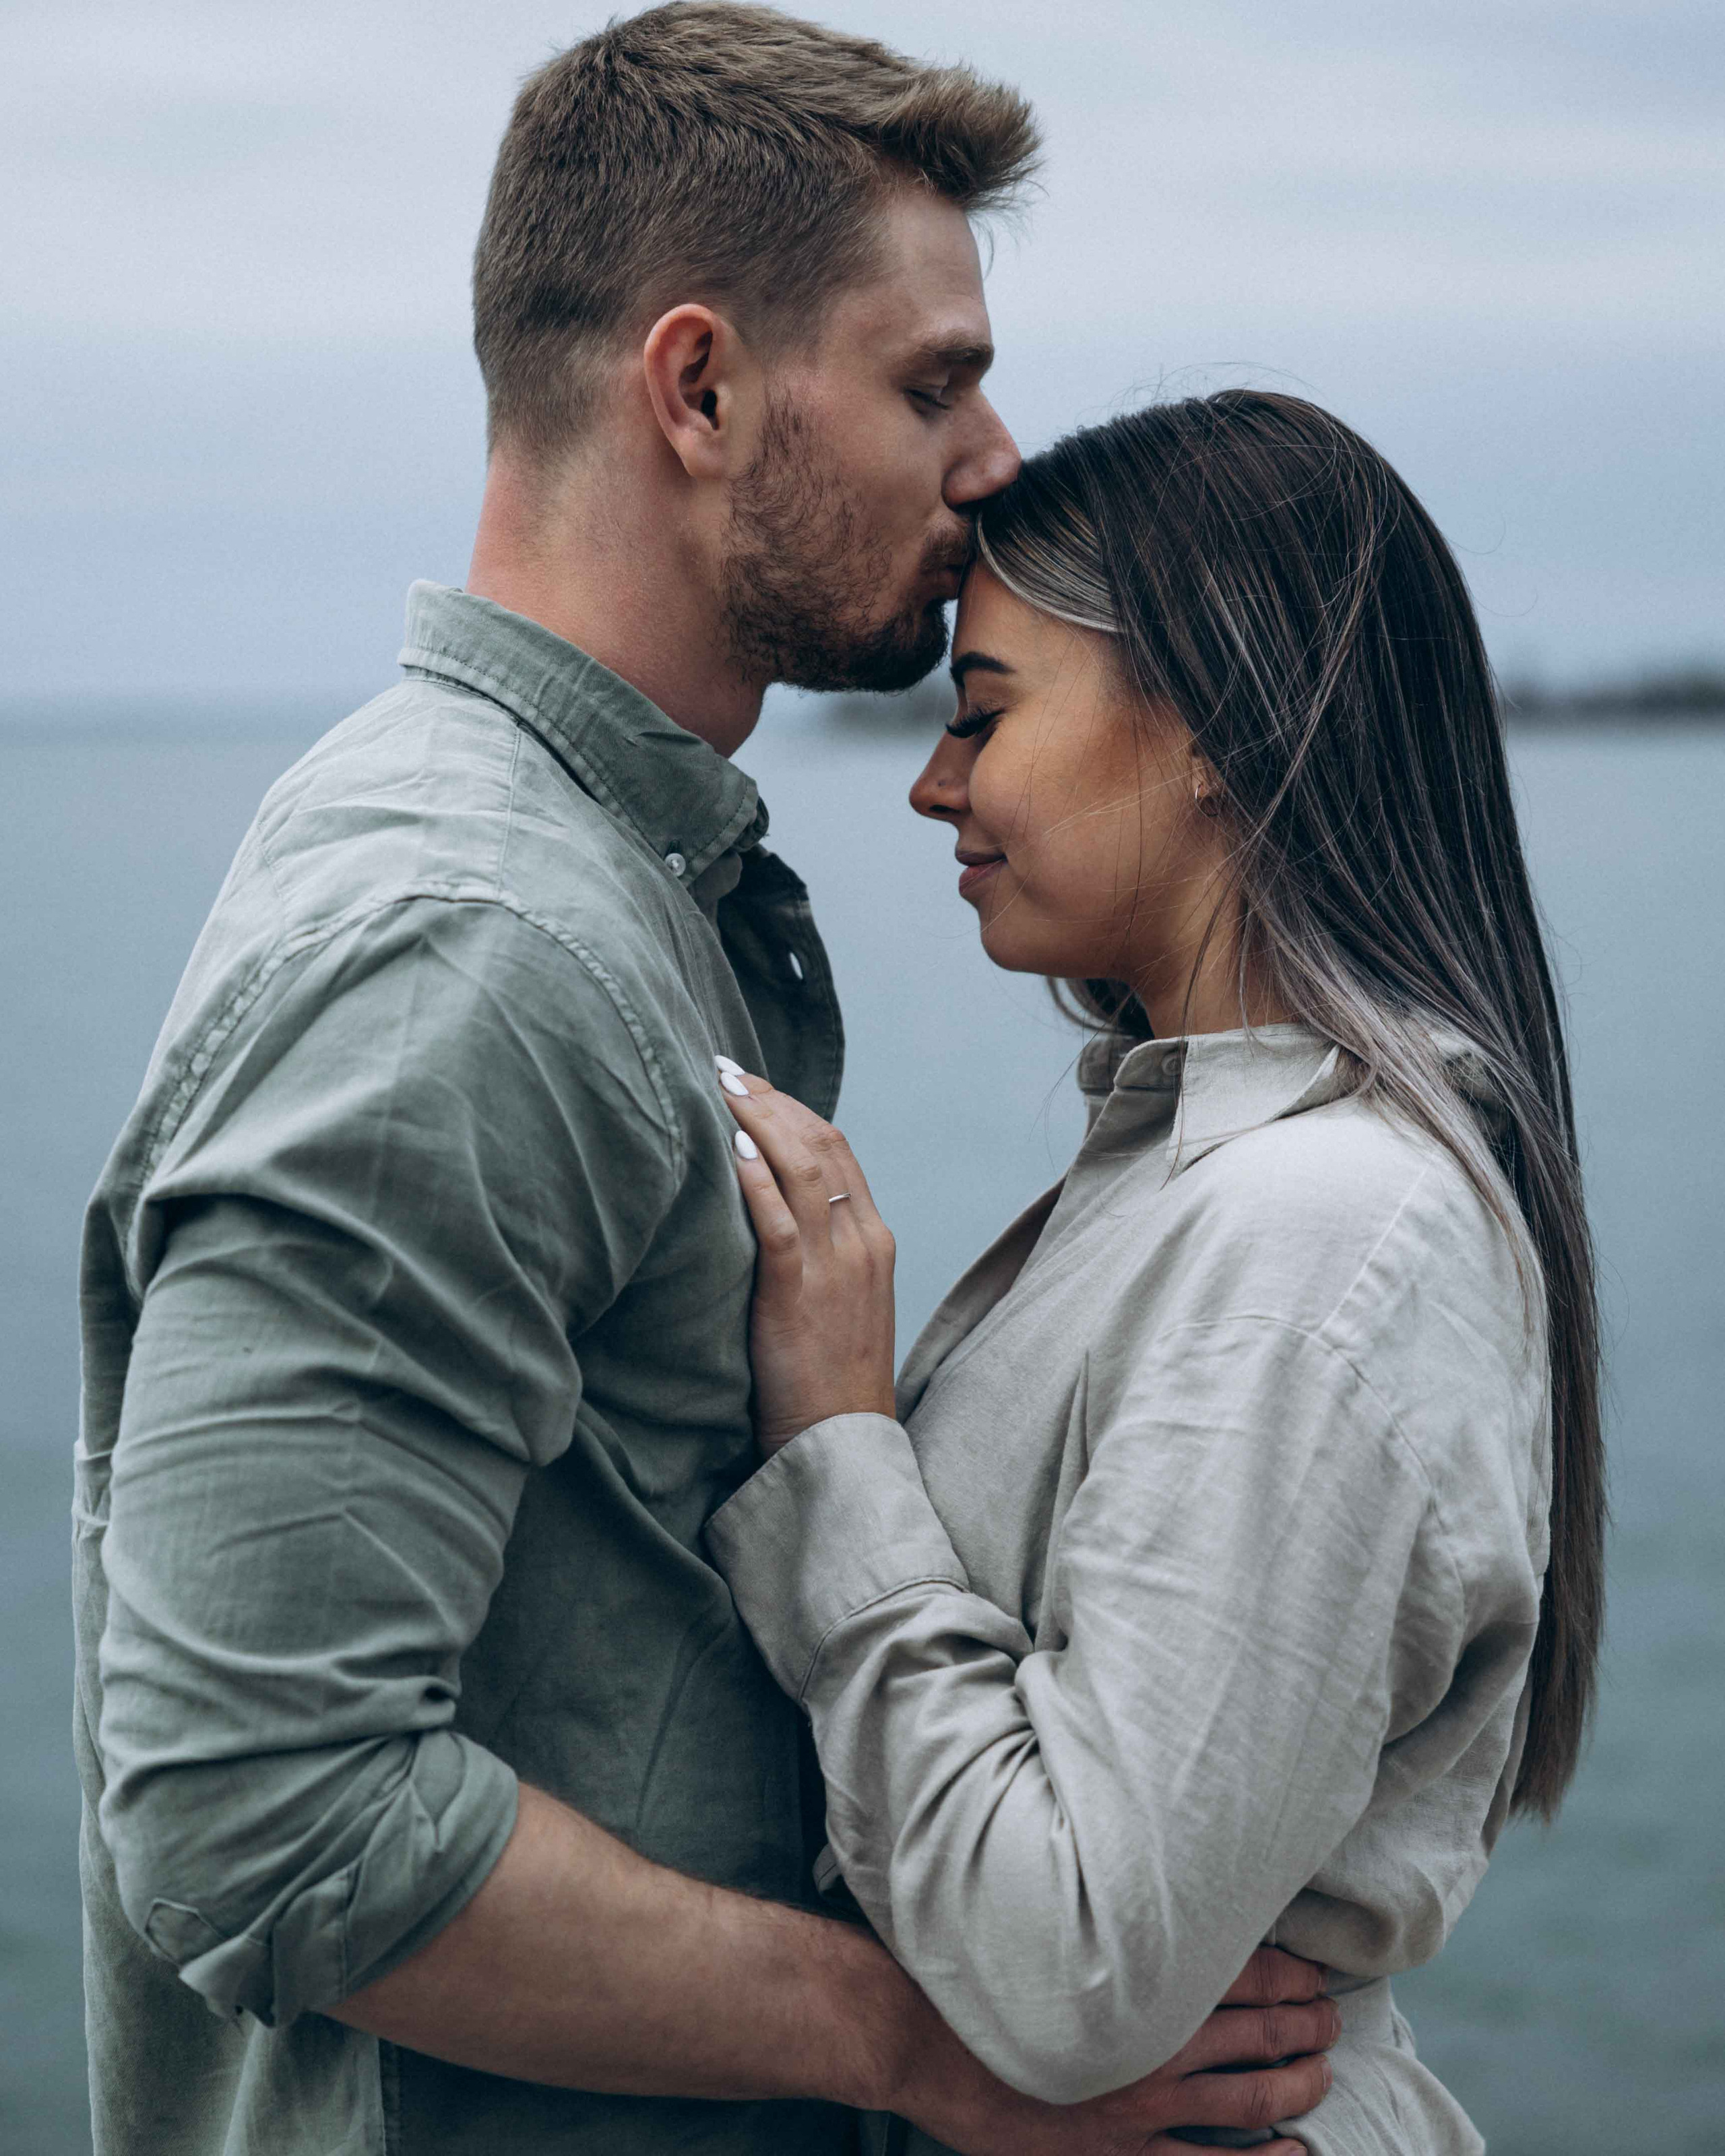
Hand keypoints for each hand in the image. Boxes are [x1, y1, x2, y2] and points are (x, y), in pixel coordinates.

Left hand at [717, 1063, 896, 1449]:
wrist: (840, 1440)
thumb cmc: (828, 1376)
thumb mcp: (838, 1300)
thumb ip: (818, 1250)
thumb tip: (768, 1207)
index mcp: (874, 1238)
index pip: (838, 1149)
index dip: (794, 1109)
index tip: (753, 1085)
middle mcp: (862, 1241)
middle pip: (822, 1144)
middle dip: (772, 1101)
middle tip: (726, 1071)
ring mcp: (835, 1265)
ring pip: (803, 1169)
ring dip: (758, 1121)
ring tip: (720, 1090)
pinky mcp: (798, 1291)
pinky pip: (779, 1220)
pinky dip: (754, 1179)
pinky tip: (727, 1148)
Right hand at [897, 1946, 1334, 2155]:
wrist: (923, 2041)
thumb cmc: (987, 1977)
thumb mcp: (1050, 1930)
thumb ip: (1106, 1923)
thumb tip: (1157, 1901)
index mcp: (1141, 1978)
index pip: (1246, 1970)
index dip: (1293, 1973)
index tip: (1315, 1972)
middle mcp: (1154, 2041)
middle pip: (1261, 2031)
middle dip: (1308, 2026)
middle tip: (1332, 2019)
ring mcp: (1141, 2106)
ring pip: (1250, 2097)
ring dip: (1299, 2084)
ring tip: (1323, 2072)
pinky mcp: (1119, 2155)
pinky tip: (1292, 2153)